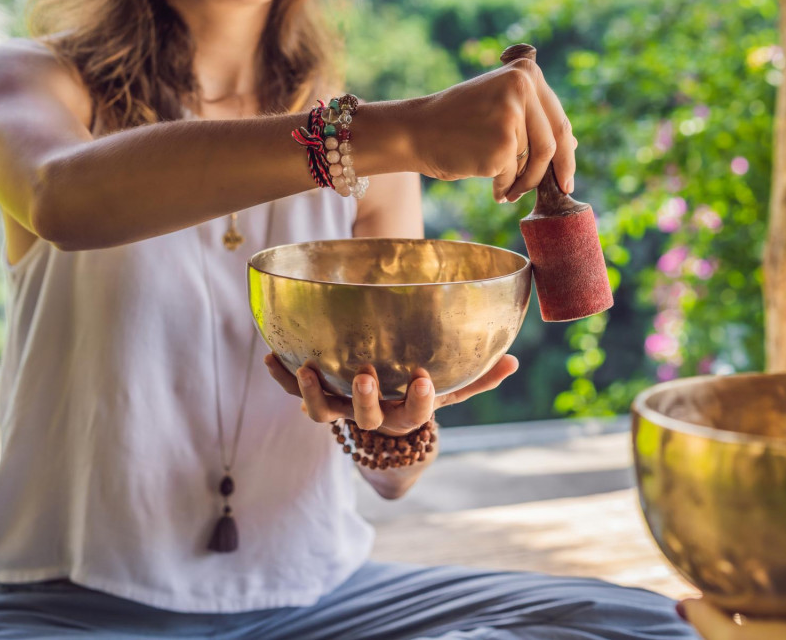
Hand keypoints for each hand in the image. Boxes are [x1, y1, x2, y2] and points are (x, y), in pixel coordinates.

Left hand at [264, 354, 518, 434]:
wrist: (384, 430)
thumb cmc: (419, 398)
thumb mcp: (451, 390)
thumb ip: (478, 378)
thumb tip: (513, 361)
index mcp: (405, 415)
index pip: (416, 414)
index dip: (420, 401)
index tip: (425, 379)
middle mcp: (371, 419)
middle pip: (366, 419)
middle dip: (365, 400)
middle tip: (367, 376)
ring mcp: (341, 410)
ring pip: (323, 413)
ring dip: (313, 394)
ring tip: (309, 370)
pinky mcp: (318, 397)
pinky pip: (295, 393)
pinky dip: (282, 378)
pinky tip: (271, 355)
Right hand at [409, 57, 576, 204]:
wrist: (416, 130)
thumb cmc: (456, 122)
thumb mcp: (498, 107)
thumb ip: (533, 120)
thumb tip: (571, 142)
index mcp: (525, 73)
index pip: (558, 121)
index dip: (567, 153)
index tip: (567, 177)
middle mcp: (522, 87)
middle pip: (553, 143)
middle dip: (554, 173)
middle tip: (559, 190)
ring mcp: (512, 115)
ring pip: (534, 163)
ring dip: (522, 182)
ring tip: (505, 186)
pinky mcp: (501, 144)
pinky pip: (513, 176)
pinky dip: (504, 188)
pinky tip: (489, 183)